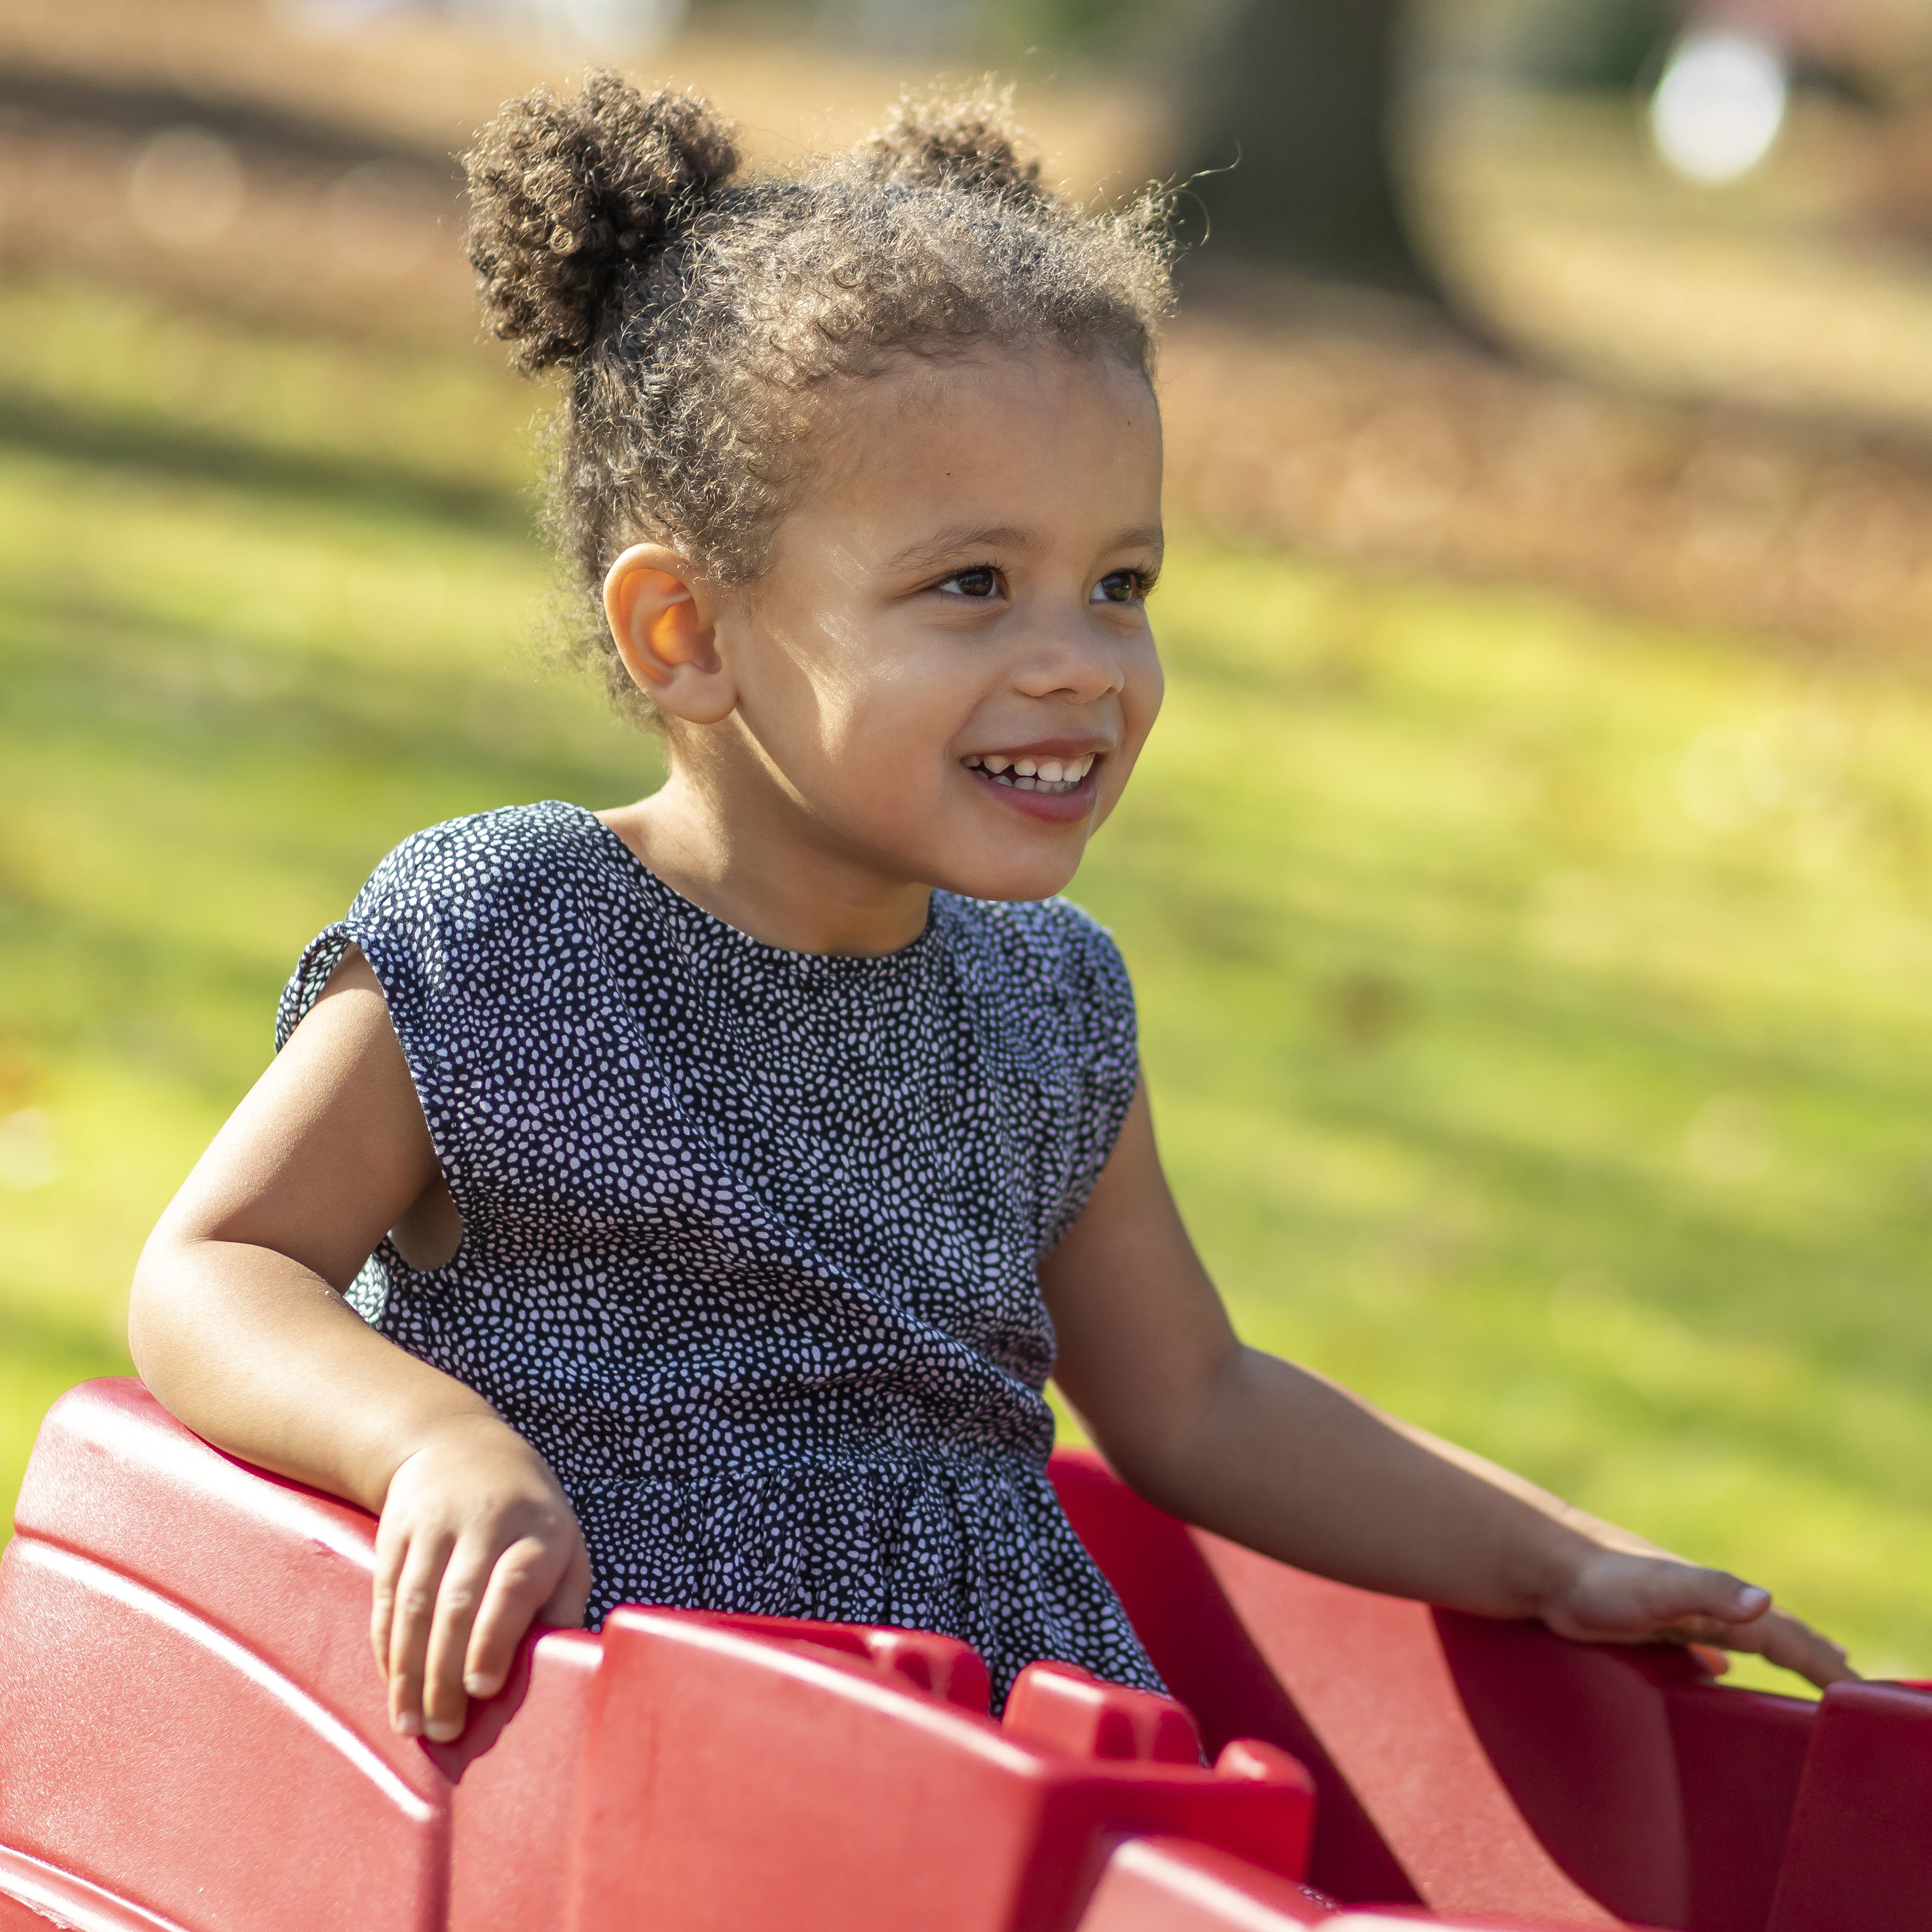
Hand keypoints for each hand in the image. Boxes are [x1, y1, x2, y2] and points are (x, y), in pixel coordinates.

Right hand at [372, 1416, 591, 1741]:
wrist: (460, 1444)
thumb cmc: (529, 1517)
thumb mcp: (565, 1547)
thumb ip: (560, 1605)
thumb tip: (554, 1671)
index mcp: (538, 1530)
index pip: (512, 1585)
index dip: (494, 1638)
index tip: (483, 1688)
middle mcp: (485, 1521)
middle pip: (457, 1604)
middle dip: (445, 1675)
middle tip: (444, 1731)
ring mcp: (435, 1522)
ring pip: (414, 1604)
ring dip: (409, 1671)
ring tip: (411, 1722)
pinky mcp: (396, 1530)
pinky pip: (386, 1595)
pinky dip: (388, 1645)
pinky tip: (393, 1682)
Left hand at [1538, 1545, 1854, 1690]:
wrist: (1546, 1568)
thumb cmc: (1601, 1579)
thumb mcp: (1662, 1587)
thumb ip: (1712, 1592)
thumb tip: (1764, 1603)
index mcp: (1719, 1604)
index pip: (1787, 1637)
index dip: (1823, 1662)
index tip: (1857, 1687)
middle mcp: (1705, 1607)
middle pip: (1772, 1634)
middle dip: (1812, 1655)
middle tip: (1848, 1676)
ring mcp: (1677, 1614)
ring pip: (1738, 1638)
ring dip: (1773, 1653)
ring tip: (1802, 1667)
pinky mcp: (1647, 1624)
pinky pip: (1698, 1646)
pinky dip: (1719, 1660)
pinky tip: (1716, 1670)